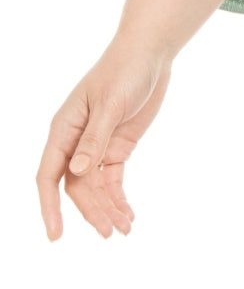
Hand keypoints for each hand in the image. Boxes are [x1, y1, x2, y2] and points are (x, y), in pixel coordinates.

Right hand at [36, 38, 172, 240]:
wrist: (150, 54)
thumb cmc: (125, 71)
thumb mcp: (111, 103)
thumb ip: (95, 138)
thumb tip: (76, 172)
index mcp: (64, 129)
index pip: (49, 175)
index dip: (49, 206)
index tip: (56, 235)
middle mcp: (76, 141)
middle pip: (76, 187)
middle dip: (90, 211)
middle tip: (108, 233)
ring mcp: (97, 145)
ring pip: (95, 187)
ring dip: (107, 209)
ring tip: (125, 229)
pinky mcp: (117, 146)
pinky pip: (113, 179)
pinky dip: (119, 197)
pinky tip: (129, 215)